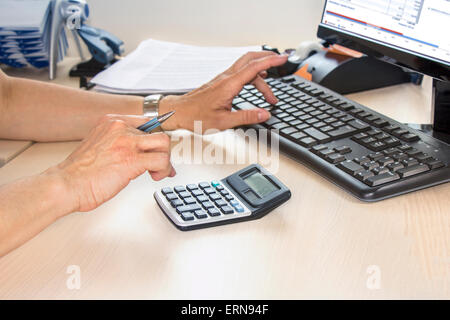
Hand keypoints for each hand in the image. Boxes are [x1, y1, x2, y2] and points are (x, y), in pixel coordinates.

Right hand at [48, 115, 175, 212]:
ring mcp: (126, 142)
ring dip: (166, 160)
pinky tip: (155, 176)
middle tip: (159, 166)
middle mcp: (120, 127)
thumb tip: (139, 152)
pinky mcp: (131, 159)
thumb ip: (117, 143)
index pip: (146, 122)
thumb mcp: (99, 146)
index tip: (157, 150)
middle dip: (163, 152)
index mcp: (111, 122)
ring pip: (164, 143)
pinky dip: (164, 170)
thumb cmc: (80, 172)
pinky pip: (162, 160)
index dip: (154, 140)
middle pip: (157, 133)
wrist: (66, 184)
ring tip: (158, 172)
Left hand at [159, 51, 287, 131]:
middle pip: (250, 58)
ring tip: (270, 95)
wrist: (179, 112)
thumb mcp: (223, 122)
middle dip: (268, 58)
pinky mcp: (220, 82)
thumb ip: (246, 117)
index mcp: (229, 85)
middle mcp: (226, 78)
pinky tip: (255, 84)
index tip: (284, 59)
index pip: (254, 67)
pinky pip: (240, 73)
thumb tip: (265, 114)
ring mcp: (222, 78)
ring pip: (246, 67)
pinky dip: (252, 76)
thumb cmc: (196, 117)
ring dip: (261, 75)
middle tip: (281, 62)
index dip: (271, 62)